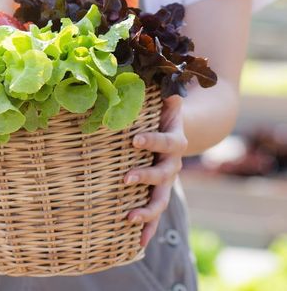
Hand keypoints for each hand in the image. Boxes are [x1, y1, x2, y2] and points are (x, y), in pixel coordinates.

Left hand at [125, 96, 187, 246]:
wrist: (185, 128)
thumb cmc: (162, 110)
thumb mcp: (163, 97)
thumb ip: (159, 89)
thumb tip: (150, 68)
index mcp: (174, 139)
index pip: (166, 141)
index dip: (153, 140)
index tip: (134, 138)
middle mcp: (172, 163)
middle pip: (164, 174)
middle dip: (145, 178)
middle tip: (125, 179)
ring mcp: (166, 181)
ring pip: (161, 200)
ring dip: (146, 211)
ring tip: (128, 218)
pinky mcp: (158, 193)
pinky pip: (155, 215)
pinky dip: (148, 229)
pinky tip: (137, 243)